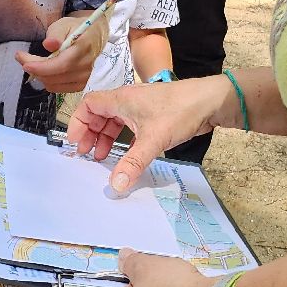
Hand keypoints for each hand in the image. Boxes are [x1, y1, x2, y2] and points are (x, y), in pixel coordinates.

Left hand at [18, 14, 106, 94]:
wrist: (94, 37)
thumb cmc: (77, 29)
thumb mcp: (65, 24)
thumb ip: (56, 34)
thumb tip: (48, 44)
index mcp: (83, 48)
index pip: (62, 64)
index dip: (42, 67)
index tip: (24, 62)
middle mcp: (86, 67)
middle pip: (55, 76)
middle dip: (34, 69)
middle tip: (21, 58)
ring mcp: (85, 78)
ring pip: (54, 84)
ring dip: (39, 75)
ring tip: (33, 63)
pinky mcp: (81, 85)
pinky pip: (58, 88)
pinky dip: (47, 81)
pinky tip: (44, 70)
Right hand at [65, 77, 228, 194]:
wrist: (210, 101)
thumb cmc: (180, 112)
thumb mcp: (153, 140)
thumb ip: (133, 163)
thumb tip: (115, 186)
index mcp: (121, 99)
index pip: (89, 105)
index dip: (78, 122)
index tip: (75, 143)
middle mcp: (128, 100)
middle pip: (99, 114)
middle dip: (90, 134)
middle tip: (87, 156)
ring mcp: (141, 107)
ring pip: (115, 121)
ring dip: (106, 138)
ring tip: (102, 158)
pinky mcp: (153, 115)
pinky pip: (129, 126)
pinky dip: (123, 140)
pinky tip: (126, 155)